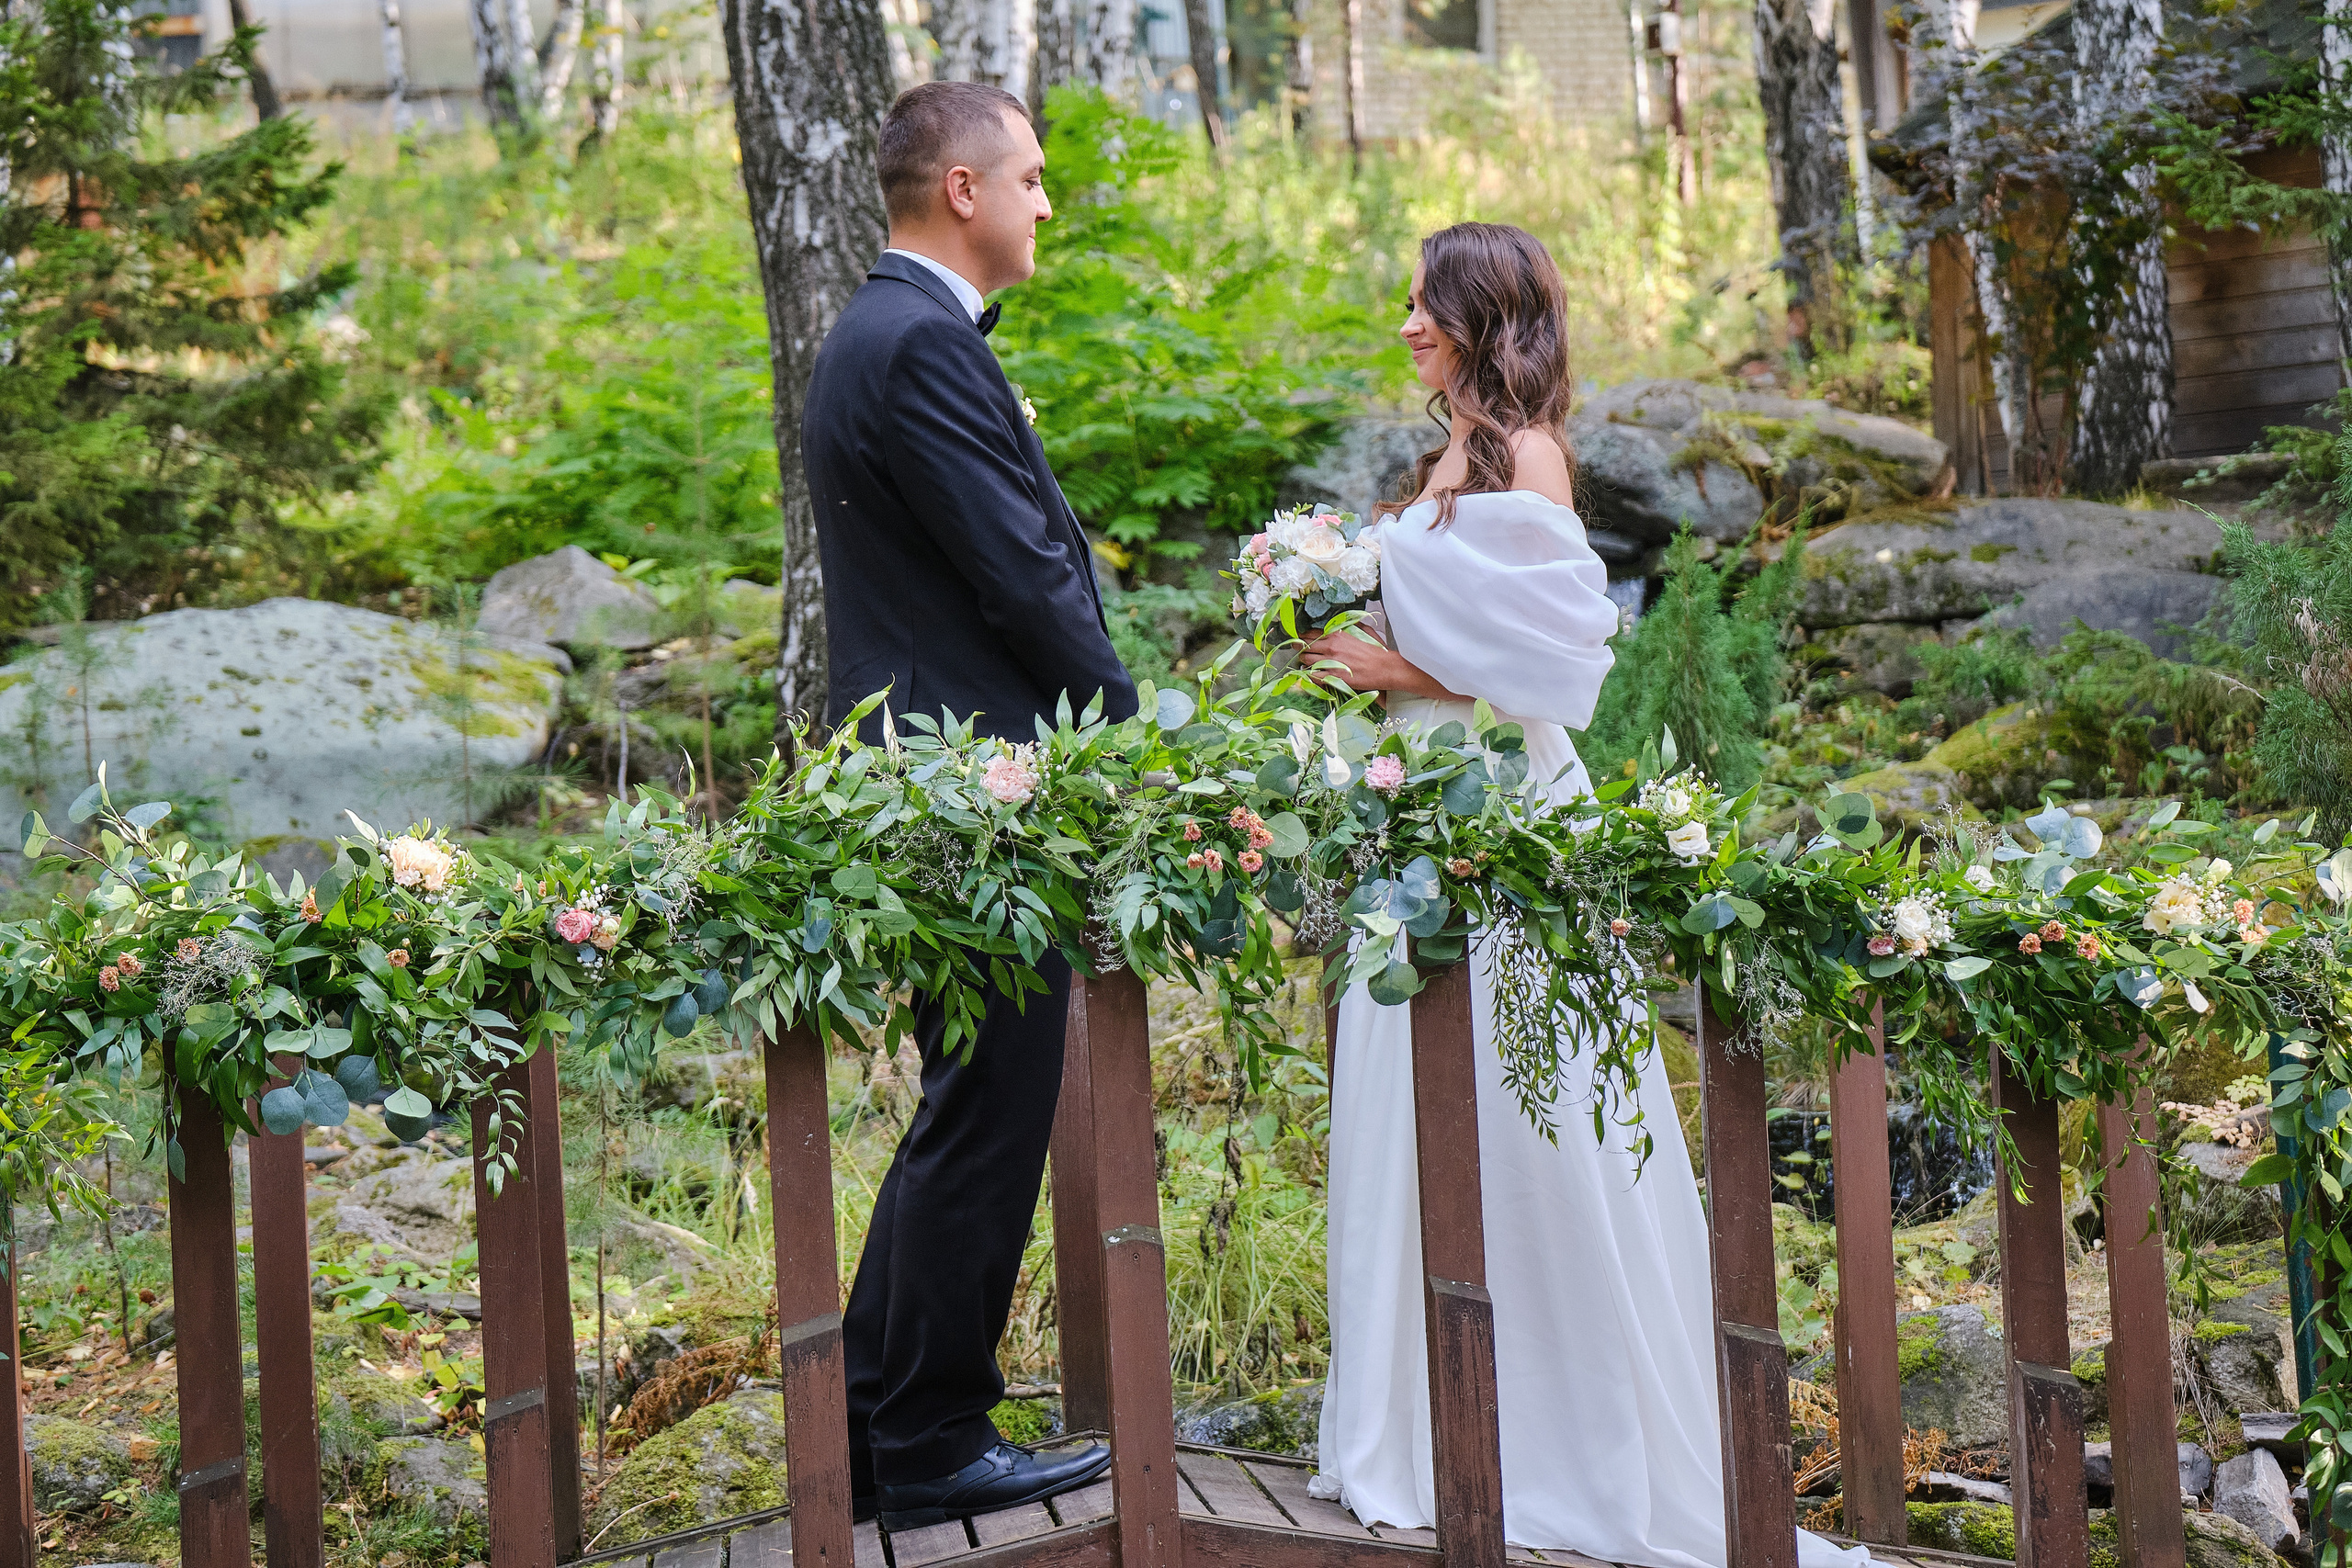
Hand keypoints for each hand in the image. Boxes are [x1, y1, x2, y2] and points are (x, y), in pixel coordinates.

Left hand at [1299, 628, 1457, 700]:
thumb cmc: (1377, 651)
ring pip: (1305, 660)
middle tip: (1301, 653)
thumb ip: (1350, 626)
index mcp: (1337, 634)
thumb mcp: (1364, 631)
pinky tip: (1312, 676)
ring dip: (1304, 663)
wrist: (1386, 667)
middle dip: (1301, 650)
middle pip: (1304, 647)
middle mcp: (1331, 646)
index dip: (1304, 638)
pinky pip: (1312, 676)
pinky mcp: (1333, 676)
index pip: (1310, 633)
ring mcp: (1331, 662)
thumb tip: (1343, 624)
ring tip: (1307, 665)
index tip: (1301, 641)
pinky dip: (1309, 676)